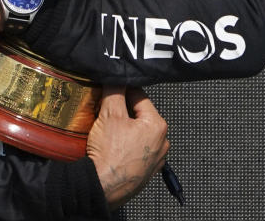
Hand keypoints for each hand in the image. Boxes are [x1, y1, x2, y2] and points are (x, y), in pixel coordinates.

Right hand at [86, 86, 168, 209]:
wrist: (103, 187)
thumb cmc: (110, 155)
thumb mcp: (109, 115)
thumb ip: (114, 91)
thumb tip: (116, 78)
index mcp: (158, 125)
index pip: (139, 96)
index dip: (122, 89)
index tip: (110, 88)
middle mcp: (161, 142)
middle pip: (138, 115)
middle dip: (122, 110)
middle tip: (104, 109)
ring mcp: (154, 159)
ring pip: (136, 133)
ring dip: (123, 128)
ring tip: (106, 129)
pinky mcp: (145, 171)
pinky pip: (135, 150)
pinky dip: (124, 145)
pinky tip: (110, 146)